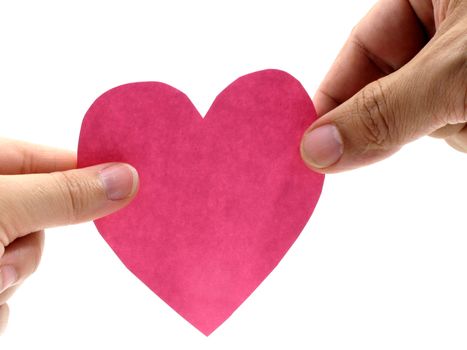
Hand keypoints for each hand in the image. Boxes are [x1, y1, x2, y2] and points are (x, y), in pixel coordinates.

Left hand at [0, 138, 138, 333]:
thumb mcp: (0, 209)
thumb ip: (62, 194)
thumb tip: (127, 178)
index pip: (45, 160)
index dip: (85, 171)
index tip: (129, 181)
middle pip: (40, 218)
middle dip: (30, 245)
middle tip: (2, 261)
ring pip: (26, 260)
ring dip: (9, 280)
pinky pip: (7, 296)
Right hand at [301, 0, 465, 171]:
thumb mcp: (451, 70)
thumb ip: (382, 111)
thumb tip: (316, 149)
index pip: (362, 46)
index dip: (333, 93)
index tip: (312, 141)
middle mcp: (446, 29)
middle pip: (388, 84)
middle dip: (396, 115)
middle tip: (384, 143)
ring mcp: (463, 68)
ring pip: (422, 112)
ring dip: (442, 126)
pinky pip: (452, 127)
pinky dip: (465, 132)